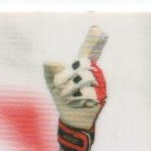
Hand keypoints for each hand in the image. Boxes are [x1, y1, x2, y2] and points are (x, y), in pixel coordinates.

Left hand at [44, 26, 107, 150]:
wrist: (71, 122)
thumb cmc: (64, 101)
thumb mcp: (53, 86)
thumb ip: (50, 72)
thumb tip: (48, 62)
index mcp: (82, 68)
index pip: (87, 50)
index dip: (92, 40)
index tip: (95, 29)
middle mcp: (93, 73)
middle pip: (81, 63)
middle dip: (66, 76)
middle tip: (59, 88)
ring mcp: (99, 84)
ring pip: (84, 78)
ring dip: (70, 91)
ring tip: (68, 98)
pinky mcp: (102, 96)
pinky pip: (88, 94)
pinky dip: (77, 101)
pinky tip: (78, 105)